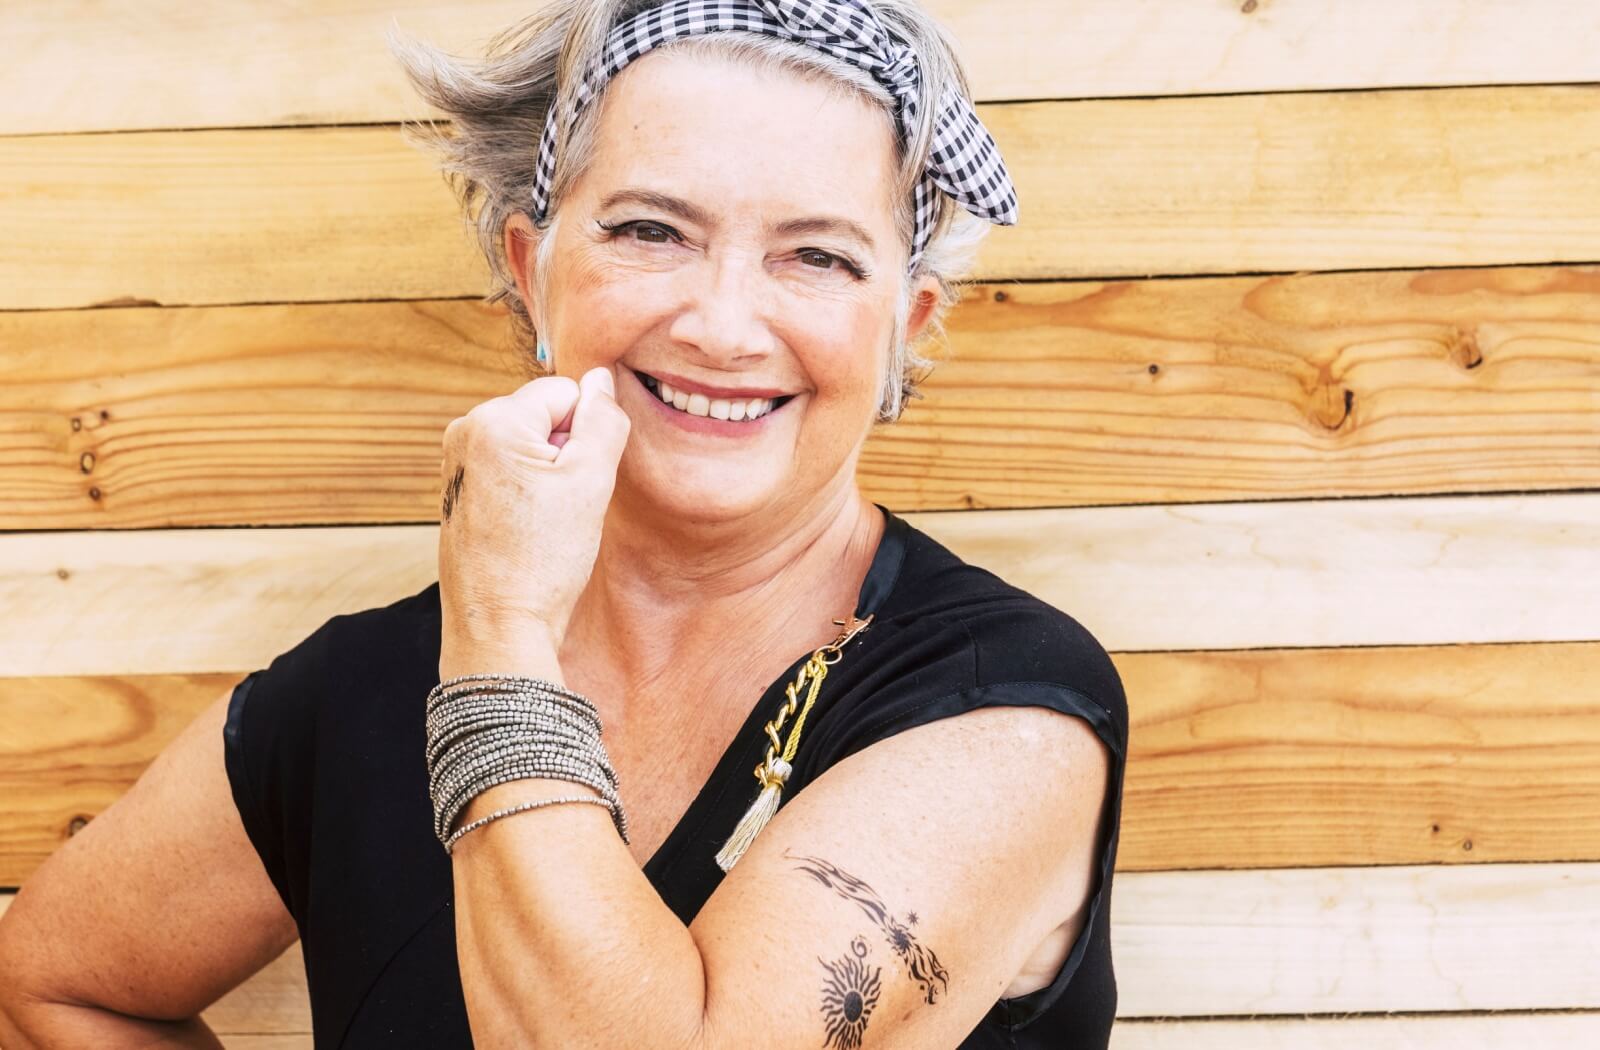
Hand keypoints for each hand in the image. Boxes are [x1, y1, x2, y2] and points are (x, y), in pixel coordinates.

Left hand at [437, 367, 630, 669]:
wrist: (499, 628)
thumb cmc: (543, 560)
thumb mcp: (591, 482)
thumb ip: (603, 420)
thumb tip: (601, 378)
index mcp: (493, 421)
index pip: (566, 394)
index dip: (587, 435)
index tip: (580, 483)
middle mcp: (463, 434)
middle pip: (544, 419)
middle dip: (565, 455)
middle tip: (564, 508)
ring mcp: (455, 467)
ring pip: (529, 449)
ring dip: (549, 478)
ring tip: (544, 524)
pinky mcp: (456, 496)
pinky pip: (509, 475)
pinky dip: (527, 497)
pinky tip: (527, 533)